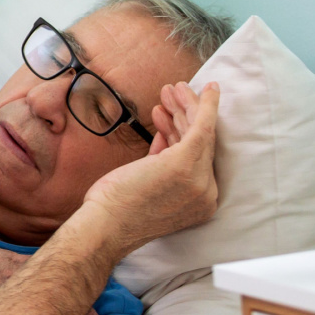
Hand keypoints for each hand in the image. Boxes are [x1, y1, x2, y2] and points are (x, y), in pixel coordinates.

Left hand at [80, 81, 221, 257]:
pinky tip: (209, 89)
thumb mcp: (145, 181)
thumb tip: (166, 139)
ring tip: (169, 90)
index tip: (174, 114)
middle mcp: (205, 194)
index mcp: (199, 203)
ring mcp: (198, 181)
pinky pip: (204, 128)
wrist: (105, 225)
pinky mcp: (186, 164)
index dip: (183, 131)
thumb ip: (160, 162)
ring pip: (199, 133)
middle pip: (200, 144)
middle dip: (185, 114)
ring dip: (185, 107)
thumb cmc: (116, 207)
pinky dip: (207, 106)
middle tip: (173, 92)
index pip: (195, 158)